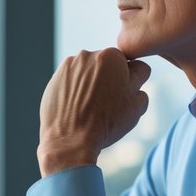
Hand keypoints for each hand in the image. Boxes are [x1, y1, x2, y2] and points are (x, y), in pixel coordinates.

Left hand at [38, 48, 150, 175]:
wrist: (70, 141)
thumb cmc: (106, 123)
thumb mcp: (136, 104)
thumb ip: (140, 80)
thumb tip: (137, 71)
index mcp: (111, 56)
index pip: (130, 65)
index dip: (130, 83)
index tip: (122, 97)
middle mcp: (88, 55)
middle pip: (107, 67)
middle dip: (109, 81)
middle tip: (106, 105)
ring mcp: (69, 66)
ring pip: (89, 74)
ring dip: (92, 85)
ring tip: (90, 108)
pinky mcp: (55, 78)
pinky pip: (72, 81)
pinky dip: (76, 91)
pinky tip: (76, 108)